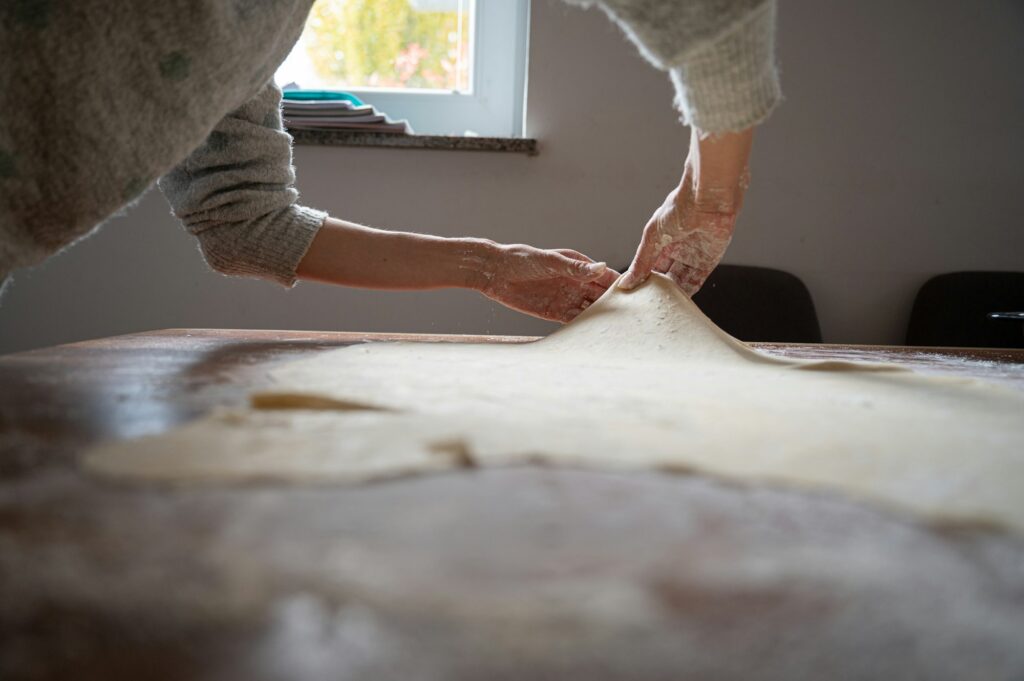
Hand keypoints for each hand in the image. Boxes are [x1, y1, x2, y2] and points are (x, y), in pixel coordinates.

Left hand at [478, 244, 619, 322]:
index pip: (605, 277)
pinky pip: (573, 321)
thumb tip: (602, 268)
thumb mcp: (550, 261)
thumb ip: (575, 268)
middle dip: (616, 307)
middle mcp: (576, 283)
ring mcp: (566, 298)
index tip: (637, 296)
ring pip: (589, 311)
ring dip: (601, 320)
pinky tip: (593, 335)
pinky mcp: (553, 312)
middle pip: (601, 297)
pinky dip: (583, 327)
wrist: (495, 273)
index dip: (620, 286)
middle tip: (633, 320)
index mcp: (578, 266)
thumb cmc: (522, 259)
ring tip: (617, 331)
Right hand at [620, 127, 753, 294]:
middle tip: (646, 307)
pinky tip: (678, 304)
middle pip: (663, 275)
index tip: (632, 297)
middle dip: (656, 290)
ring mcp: (692, 255)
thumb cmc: (678, 208)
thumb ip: (640, 263)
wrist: (708, 199)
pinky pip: (696, 280)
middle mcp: (675, 249)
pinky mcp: (708, 261)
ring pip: (679, 280)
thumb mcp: (652, 237)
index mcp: (660, 240)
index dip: (641, 280)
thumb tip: (625, 284)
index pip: (648, 266)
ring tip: (660, 309)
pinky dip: (688, 292)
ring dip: (671, 294)